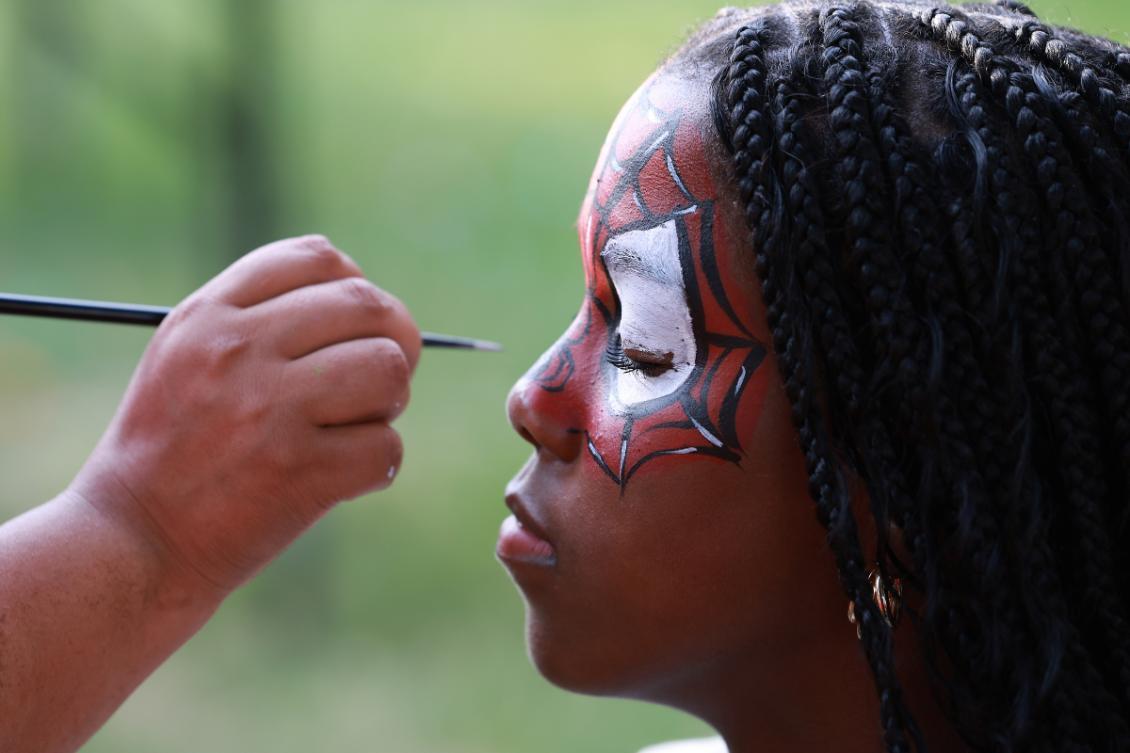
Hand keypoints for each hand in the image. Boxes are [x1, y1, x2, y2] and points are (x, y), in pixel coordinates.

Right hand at [68, 234, 420, 597]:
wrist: (132, 542)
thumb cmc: (172, 449)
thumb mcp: (186, 358)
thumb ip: (258, 318)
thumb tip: (368, 306)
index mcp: (209, 316)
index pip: (316, 257)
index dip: (356, 285)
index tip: (355, 324)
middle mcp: (239, 352)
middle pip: (367, 305)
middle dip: (394, 340)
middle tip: (381, 378)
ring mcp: (270, 411)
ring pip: (387, 370)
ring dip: (390, 401)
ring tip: (357, 426)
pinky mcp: (300, 472)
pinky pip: (387, 447)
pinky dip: (378, 465)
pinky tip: (343, 477)